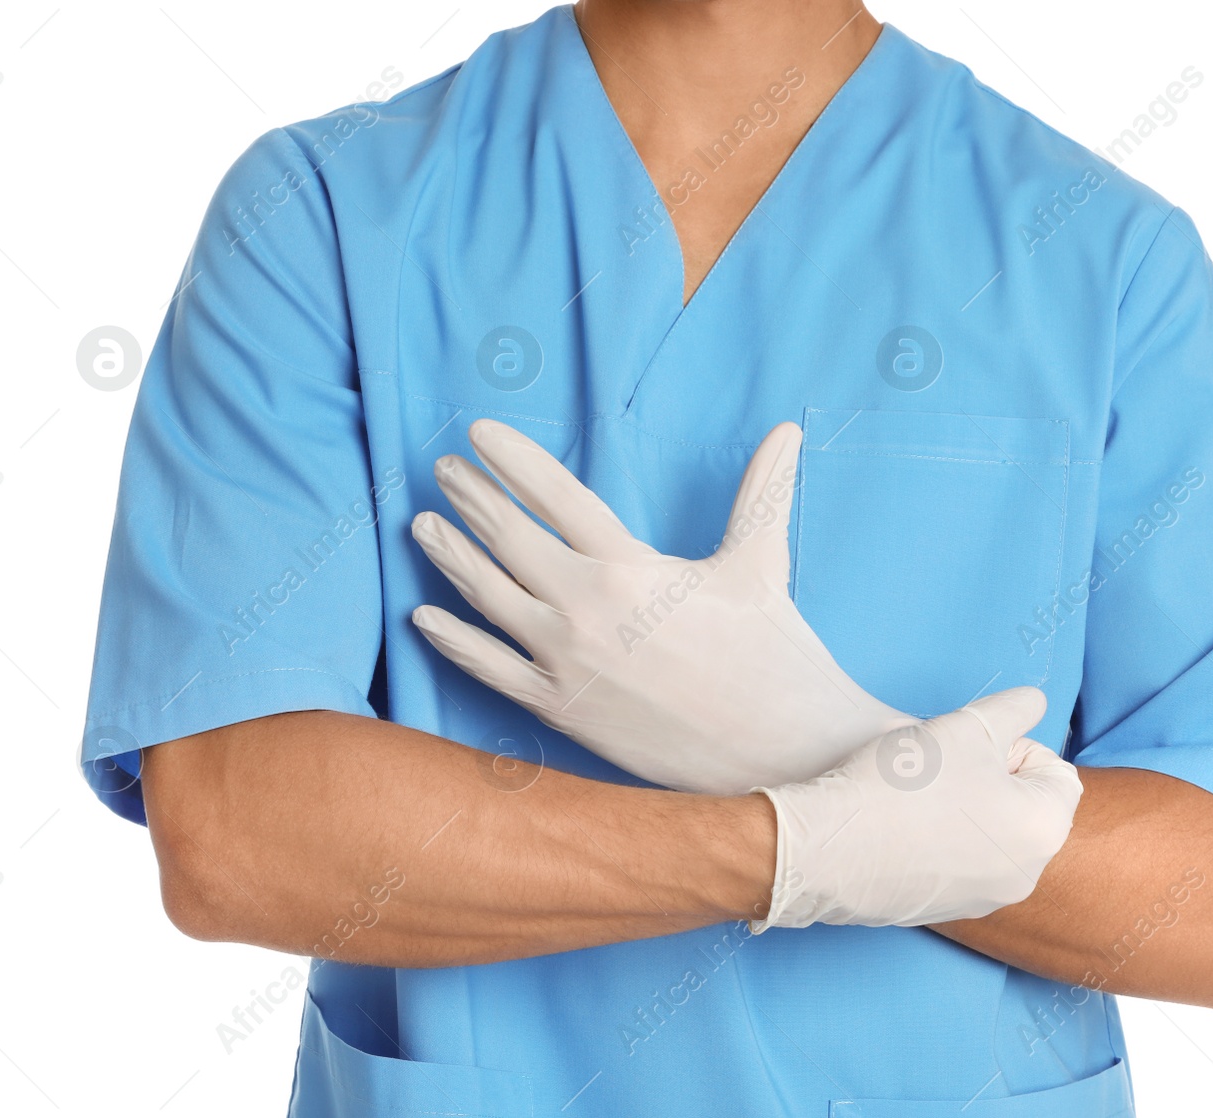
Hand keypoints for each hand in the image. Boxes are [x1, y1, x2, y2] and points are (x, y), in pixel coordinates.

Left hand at [411, 419, 910, 794]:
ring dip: (450, 557)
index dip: (513, 460)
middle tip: (446, 469)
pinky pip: (490, 669)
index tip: (479, 433)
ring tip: (424, 525)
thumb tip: (788, 431)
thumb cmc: (773, 656)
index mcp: (632, 566)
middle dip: (471, 498)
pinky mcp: (562, 709)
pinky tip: (424, 618)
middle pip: (508, 539)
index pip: (556, 496)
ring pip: (489, 598)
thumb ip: (763, 493)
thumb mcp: (761, 564)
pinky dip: (453, 641)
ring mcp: (567, 662)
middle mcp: (587, 609)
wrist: (779, 753)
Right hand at [753, 687, 1082, 928]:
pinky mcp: (944, 913)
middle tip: (941, 767)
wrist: (826, 848)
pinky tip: (899, 826)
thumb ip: (1014, 709)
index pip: (1056, 771)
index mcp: (1044, 831)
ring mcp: (984, 901)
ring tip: (915, 795)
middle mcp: (1026, 876)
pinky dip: (938, 841)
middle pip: (1025, 806)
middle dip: (990, 779)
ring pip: (990, 834)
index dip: (1012, 746)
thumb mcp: (968, 725)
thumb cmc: (903, 786)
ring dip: (965, 808)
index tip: (967, 748)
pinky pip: (957, 864)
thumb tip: (1034, 704)